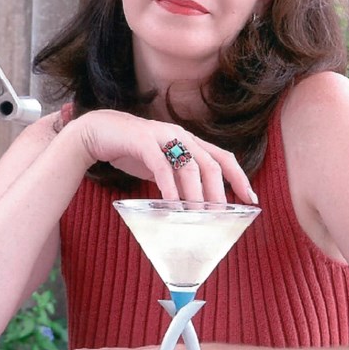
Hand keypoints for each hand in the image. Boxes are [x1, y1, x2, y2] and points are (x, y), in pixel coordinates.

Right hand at [72, 110, 257, 203]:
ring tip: (199, 216)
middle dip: (219, 192)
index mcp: (189, 141)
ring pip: (189, 165)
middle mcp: (180, 135)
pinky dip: (169, 186)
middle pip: (211, 163)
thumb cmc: (132, 151)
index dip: (239, 177)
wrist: (97, 132)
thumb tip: (196, 207)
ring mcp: (162, 135)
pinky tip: (173, 204)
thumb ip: (179, 178)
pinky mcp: (142, 141)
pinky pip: (161, 165)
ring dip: (196, 194)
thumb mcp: (162, 165)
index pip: (223, 157)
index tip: (251, 199)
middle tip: (221, 216)